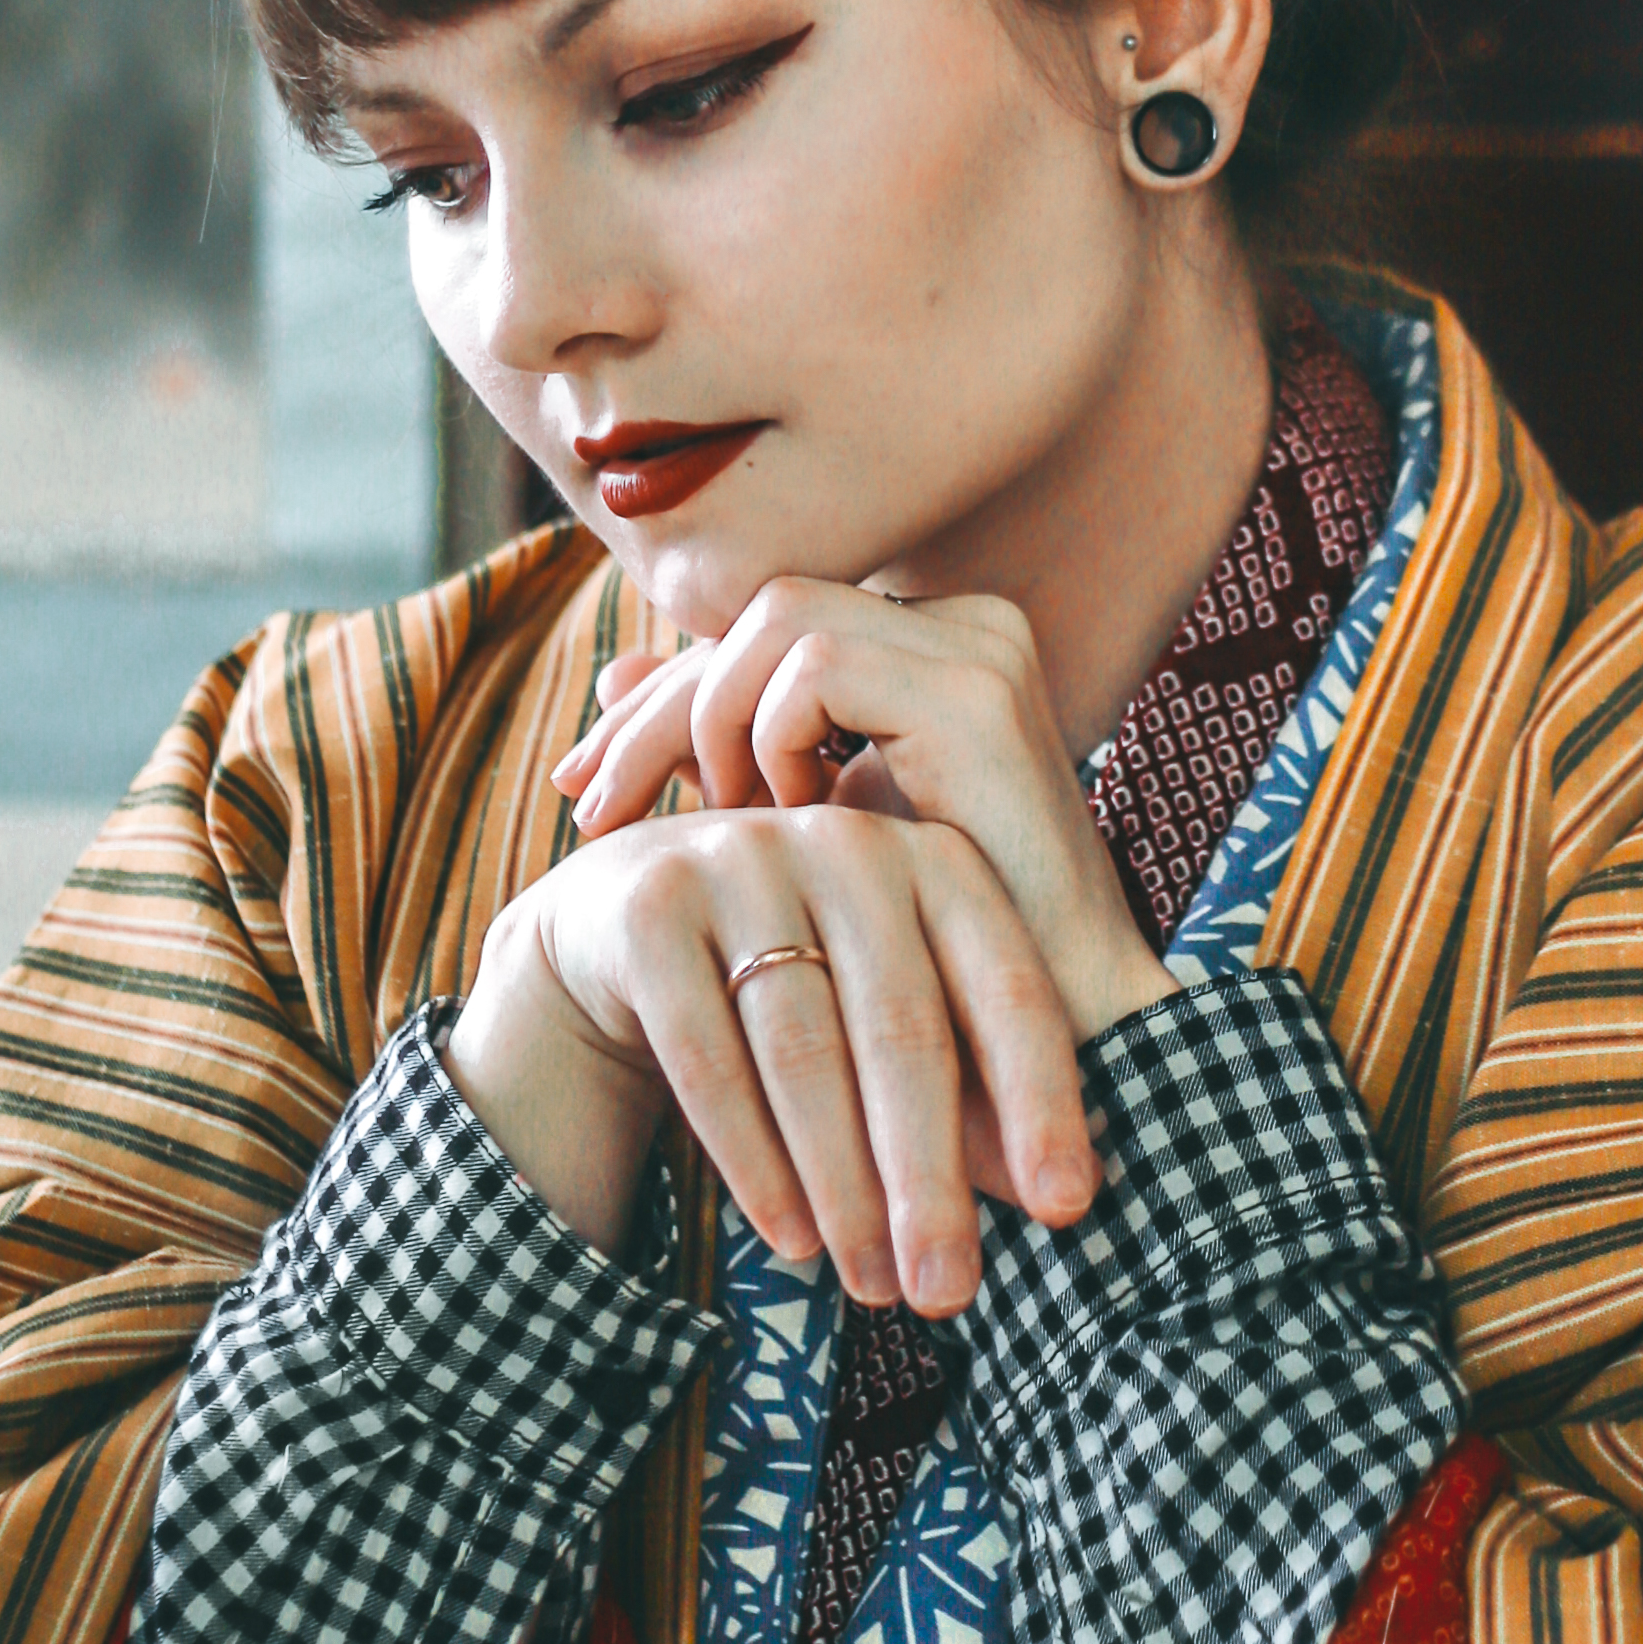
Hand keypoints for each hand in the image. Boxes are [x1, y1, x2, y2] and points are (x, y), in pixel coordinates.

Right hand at [447, 798, 1099, 1321]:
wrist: (628, 922)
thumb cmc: (801, 981)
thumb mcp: (893, 1018)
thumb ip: (972, 1090)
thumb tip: (1061, 1200)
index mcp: (936, 860)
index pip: (1009, 991)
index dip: (1043, 1103)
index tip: (1069, 1210)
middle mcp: (847, 843)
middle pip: (904, 1031)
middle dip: (930, 1178)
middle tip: (949, 1292)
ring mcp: (740, 861)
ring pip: (803, 1051)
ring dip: (842, 1186)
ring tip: (873, 1287)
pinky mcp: (649, 906)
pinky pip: (708, 1055)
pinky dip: (753, 1160)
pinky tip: (791, 1240)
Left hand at [551, 580, 1171, 1052]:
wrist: (1055, 1031)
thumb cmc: (935, 955)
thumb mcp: (809, 838)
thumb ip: (729, 749)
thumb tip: (614, 676)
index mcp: (934, 651)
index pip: (767, 632)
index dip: (666, 696)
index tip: (587, 785)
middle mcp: (966, 628)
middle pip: (761, 612)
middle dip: (658, 707)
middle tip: (590, 804)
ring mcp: (980, 650)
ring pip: (778, 620)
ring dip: (718, 723)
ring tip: (728, 827)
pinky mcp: (977, 693)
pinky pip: (816, 665)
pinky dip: (773, 739)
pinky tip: (789, 821)